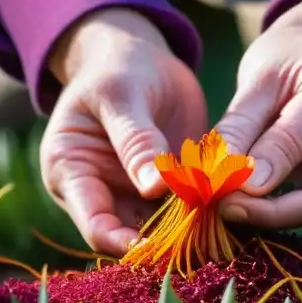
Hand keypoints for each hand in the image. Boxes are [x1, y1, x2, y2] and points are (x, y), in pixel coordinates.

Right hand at [40, 8, 207, 254]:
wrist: (138, 57)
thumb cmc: (117, 69)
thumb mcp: (122, 95)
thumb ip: (136, 141)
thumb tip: (152, 188)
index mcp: (70, 173)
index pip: (95, 225)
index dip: (124, 242)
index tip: (159, 245)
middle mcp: (100, 193)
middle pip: (129, 236)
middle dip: (164, 242)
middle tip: (204, 239)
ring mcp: (134, 194)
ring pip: (162, 230)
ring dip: (190, 231)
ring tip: (222, 226)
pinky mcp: (166, 189)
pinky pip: (187, 211)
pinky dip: (207, 212)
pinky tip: (231, 209)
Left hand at [215, 0, 301, 228]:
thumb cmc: (290, 60)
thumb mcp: (260, 79)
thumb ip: (244, 128)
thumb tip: (237, 183)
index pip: (297, 145)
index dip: (255, 174)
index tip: (216, 188)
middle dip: (268, 213)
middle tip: (221, 207)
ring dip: (271, 215)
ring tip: (230, 203)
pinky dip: (281, 211)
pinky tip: (249, 205)